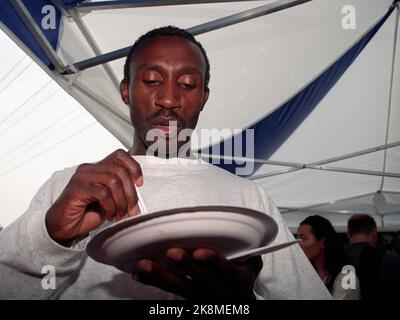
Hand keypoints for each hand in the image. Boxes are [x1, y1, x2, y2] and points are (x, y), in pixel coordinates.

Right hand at [45, 149, 142, 244]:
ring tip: (119, 214)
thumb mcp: (110, 200)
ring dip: (121, 201)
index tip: (139, 183)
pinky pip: (102, 193)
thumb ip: (120, 191)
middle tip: (132, 209)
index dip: (133, 167)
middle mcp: (89, 169)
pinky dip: (110, 206)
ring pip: (113, 181)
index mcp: (97, 168)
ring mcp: (81, 178)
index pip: (119, 155)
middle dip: (130, 193)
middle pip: (119, 171)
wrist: (64, 227)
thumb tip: (138, 193)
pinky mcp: (77, 189)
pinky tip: (109, 214)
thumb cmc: (85, 213)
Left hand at [132, 248, 261, 299]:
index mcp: (234, 280)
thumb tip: (249, 234)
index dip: (212, 261)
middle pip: (200, 279)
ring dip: (161, 275)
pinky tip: (138, 274)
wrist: (236, 308)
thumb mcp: (251, 268)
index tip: (199, 252)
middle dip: (185, 265)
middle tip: (170, 252)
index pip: (224, 269)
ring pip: (180, 287)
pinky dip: (152, 282)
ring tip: (144, 264)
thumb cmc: (242, 281)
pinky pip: (168, 292)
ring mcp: (200, 298)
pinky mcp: (187, 301)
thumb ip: (248, 253)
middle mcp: (217, 291)